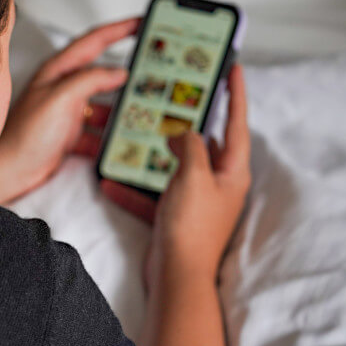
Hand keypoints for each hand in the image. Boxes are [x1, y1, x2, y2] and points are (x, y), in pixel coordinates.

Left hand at [0, 16, 141, 204]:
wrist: (11, 172)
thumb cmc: (24, 135)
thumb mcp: (60, 98)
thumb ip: (89, 80)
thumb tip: (118, 71)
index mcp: (59, 70)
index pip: (94, 40)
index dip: (120, 28)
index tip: (142, 22)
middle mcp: (64, 87)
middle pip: (103, 72)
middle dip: (127, 71)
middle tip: (151, 67)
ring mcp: (69, 110)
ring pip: (105, 103)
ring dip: (122, 108)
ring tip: (143, 109)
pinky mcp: (72, 133)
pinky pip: (100, 130)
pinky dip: (112, 135)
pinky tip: (123, 140)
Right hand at [101, 64, 250, 290]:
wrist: (176, 277)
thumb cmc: (192, 226)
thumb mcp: (194, 175)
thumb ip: (190, 145)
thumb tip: (184, 134)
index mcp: (231, 170)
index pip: (236, 122)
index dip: (236, 93)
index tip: (234, 68)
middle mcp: (217, 182)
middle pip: (205, 142)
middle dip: (188, 121)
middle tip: (176, 96)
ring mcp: (195, 197)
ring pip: (175, 165)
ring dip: (155, 153)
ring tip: (139, 131)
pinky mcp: (175, 212)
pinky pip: (153, 191)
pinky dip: (133, 187)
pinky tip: (109, 179)